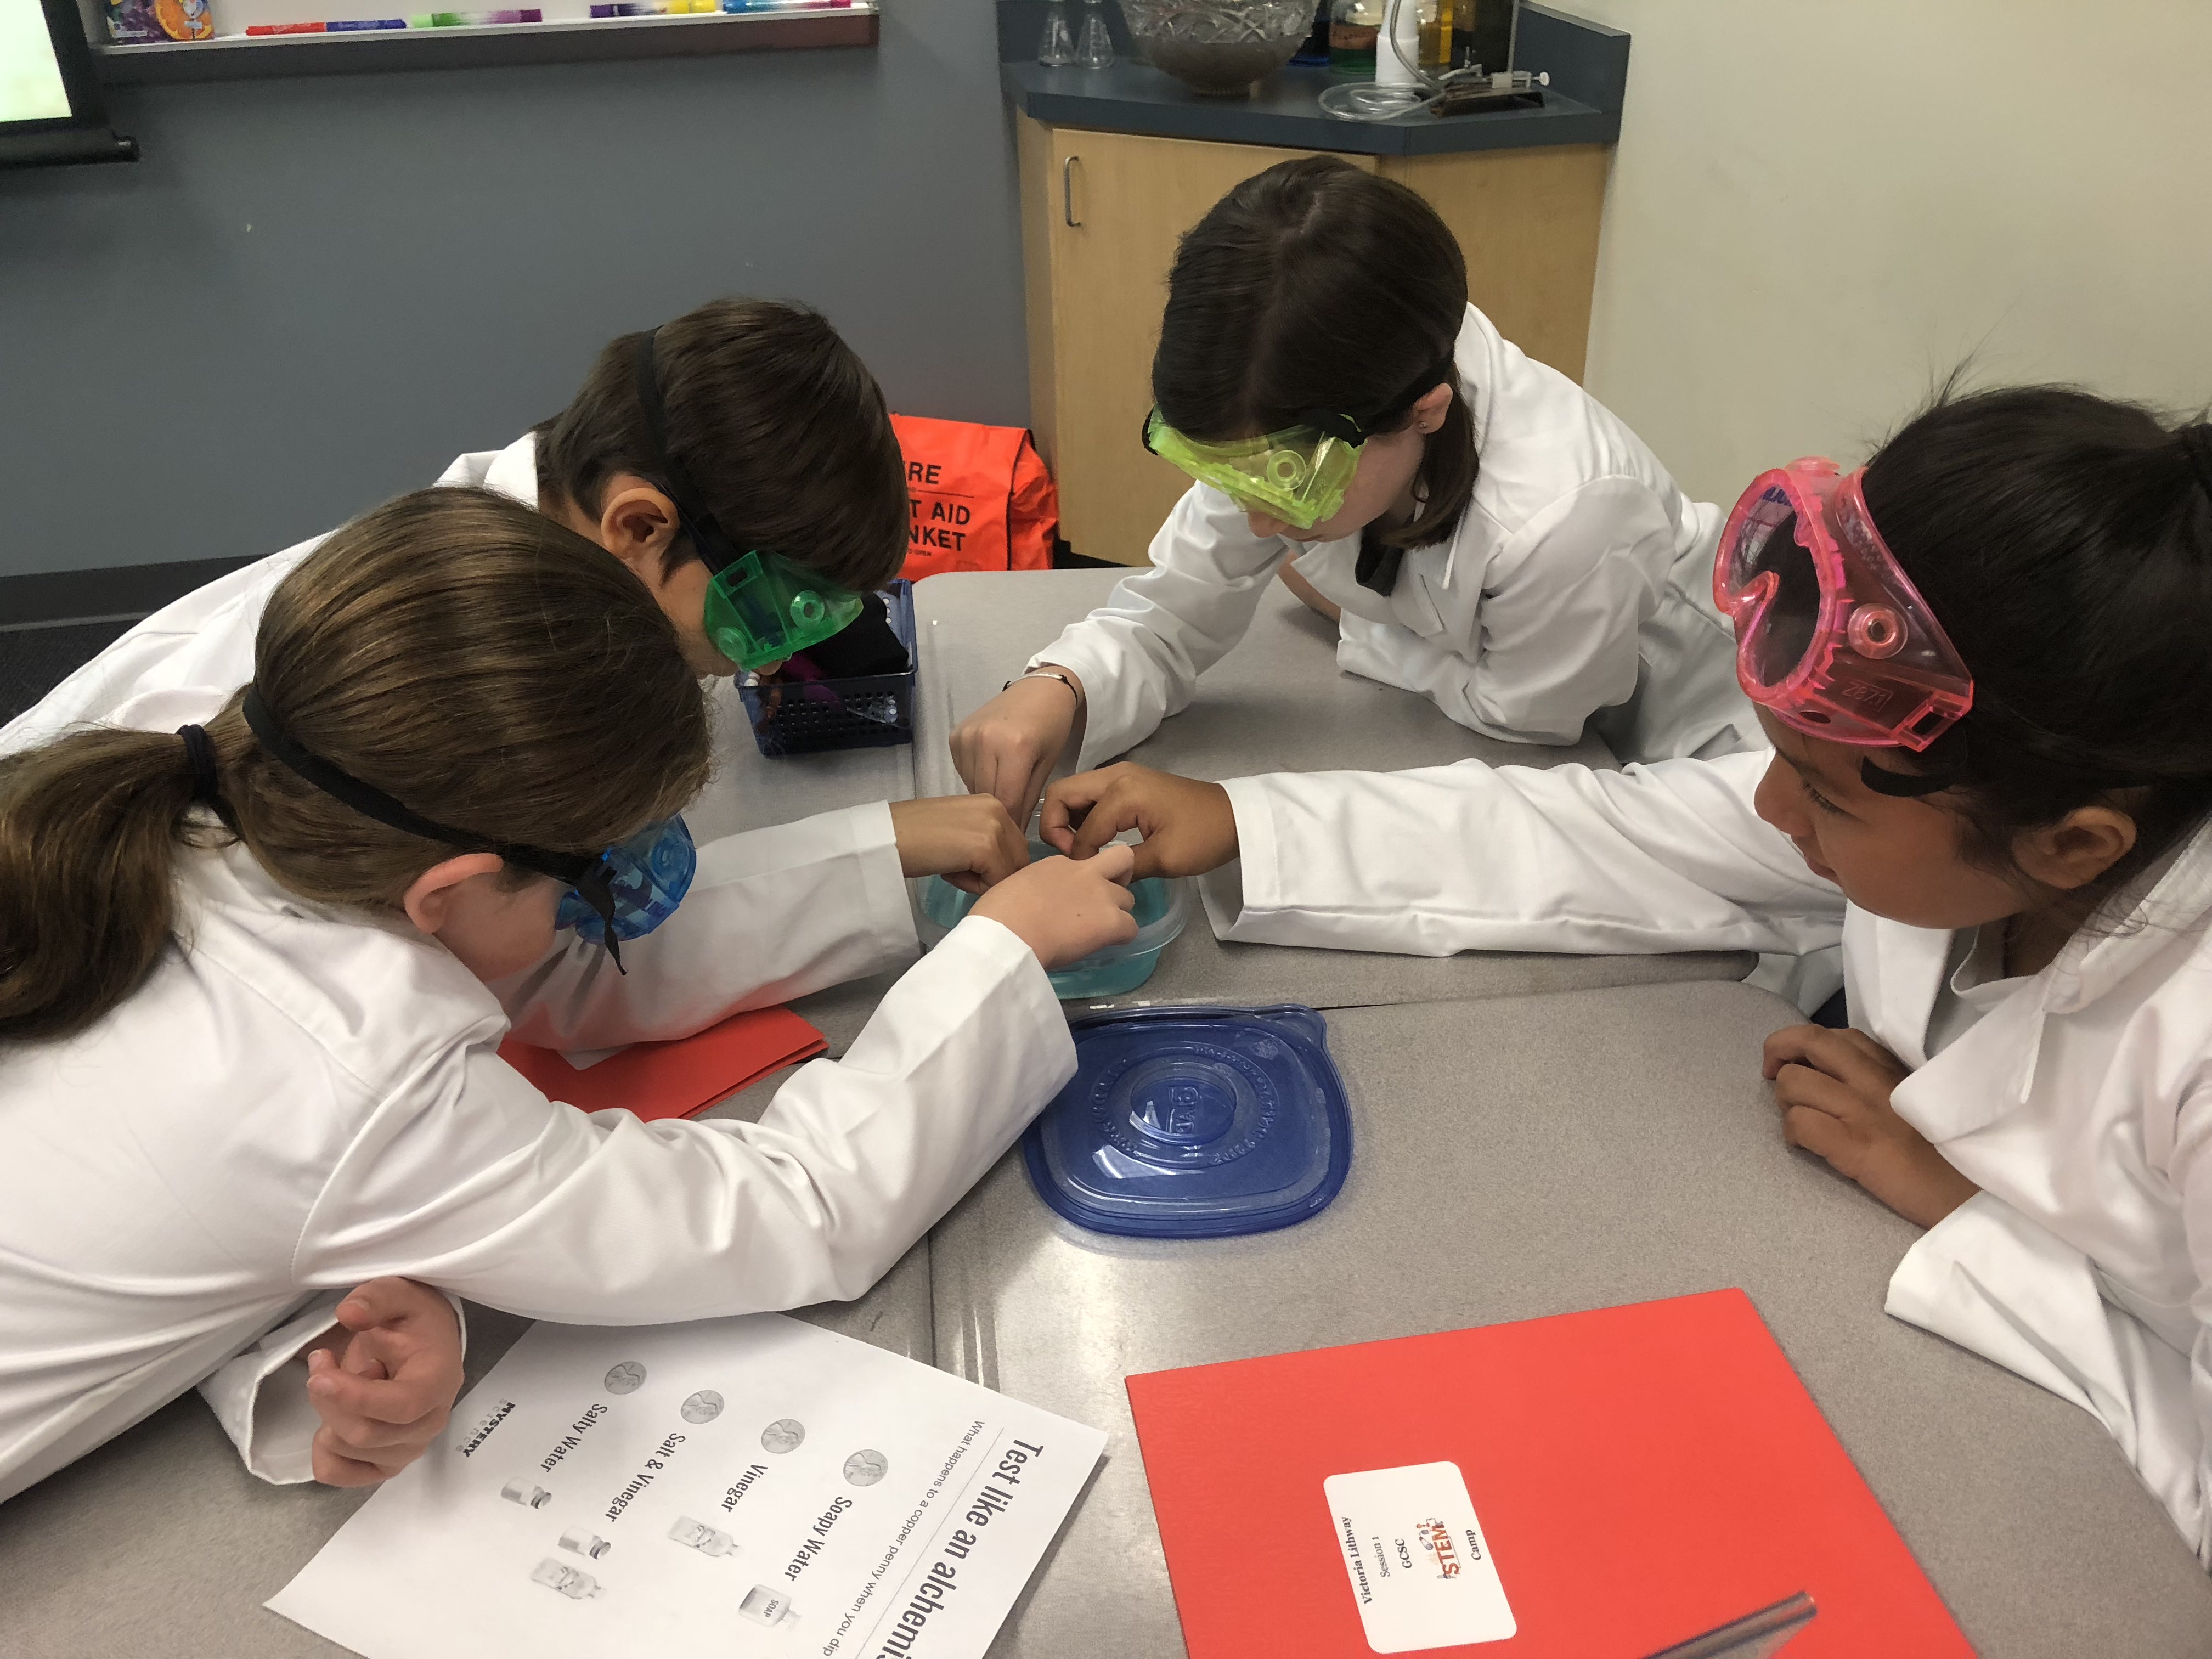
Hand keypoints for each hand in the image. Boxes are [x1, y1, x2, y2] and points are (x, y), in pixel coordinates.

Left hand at [302, 1278, 464, 1487]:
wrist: (423, 1345)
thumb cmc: (411, 1321)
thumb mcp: (398, 1293)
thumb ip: (375, 1298)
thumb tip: (349, 1314)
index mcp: (439, 1381)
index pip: (402, 1406)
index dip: (357, 1397)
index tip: (320, 1374)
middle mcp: (430, 1423)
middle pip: (365, 1433)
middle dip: (329, 1399)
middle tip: (321, 1361)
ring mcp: (408, 1449)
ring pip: (347, 1450)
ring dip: (325, 1413)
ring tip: (339, 1382)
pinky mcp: (384, 1466)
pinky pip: (336, 1472)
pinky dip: (322, 1448)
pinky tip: (336, 1416)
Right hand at [888, 795, 1029, 894]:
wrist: (886, 837)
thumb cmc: (914, 837)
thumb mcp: (960, 828)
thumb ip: (986, 838)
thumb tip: (1006, 866)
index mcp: (993, 802)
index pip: (1016, 847)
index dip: (994, 865)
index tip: (960, 859)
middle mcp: (999, 809)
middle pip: (1019, 860)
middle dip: (993, 874)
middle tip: (956, 867)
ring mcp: (994, 827)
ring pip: (1010, 874)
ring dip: (983, 881)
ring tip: (951, 868)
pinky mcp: (985, 847)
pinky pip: (996, 883)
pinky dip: (974, 887)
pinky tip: (948, 871)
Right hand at [949, 670, 1083, 827]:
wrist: (1039, 689)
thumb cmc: (1051, 726)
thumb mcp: (1047, 765)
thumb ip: (1029, 799)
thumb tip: (1015, 833)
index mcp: (1015, 747)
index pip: (1007, 800)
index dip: (1012, 823)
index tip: (1016, 840)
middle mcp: (985, 740)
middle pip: (986, 795)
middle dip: (998, 813)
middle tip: (1008, 825)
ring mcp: (966, 736)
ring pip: (971, 785)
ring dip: (985, 796)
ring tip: (1001, 796)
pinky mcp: (955, 735)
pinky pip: (963, 770)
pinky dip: (976, 778)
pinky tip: (990, 773)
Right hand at [972, 843, 1138, 968]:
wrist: (1006, 933)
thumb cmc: (997, 915)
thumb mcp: (1017, 886)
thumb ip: (1038, 889)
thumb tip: (1040, 904)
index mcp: (1058, 863)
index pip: (1084, 865)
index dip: (1083, 882)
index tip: (1070, 900)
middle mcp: (1085, 872)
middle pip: (1122, 862)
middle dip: (1119, 879)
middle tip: (1104, 902)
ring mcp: (1101, 895)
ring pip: (1129, 899)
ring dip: (1117, 914)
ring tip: (1096, 932)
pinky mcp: (1111, 921)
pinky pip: (1132, 928)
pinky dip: (1121, 937)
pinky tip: (1102, 945)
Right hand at [1040, 763, 1238, 879]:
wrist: (1237, 817)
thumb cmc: (1204, 837)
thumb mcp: (1164, 859)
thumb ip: (1123, 866)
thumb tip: (1096, 877)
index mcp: (1123, 792)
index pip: (1082, 828)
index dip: (1079, 857)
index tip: (1090, 877)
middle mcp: (1116, 775)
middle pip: (1061, 793)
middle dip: (1055, 826)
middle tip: (1071, 856)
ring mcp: (1121, 776)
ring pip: (1074, 792)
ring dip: (1068, 819)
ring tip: (1082, 850)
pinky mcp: (1128, 782)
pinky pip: (1091, 794)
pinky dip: (1083, 814)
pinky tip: (1097, 839)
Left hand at [1763, 1026, 1979, 1227]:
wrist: (1971, 1195)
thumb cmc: (1944, 1152)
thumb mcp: (1915, 1101)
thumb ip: (1880, 1082)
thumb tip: (1831, 1076)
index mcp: (1891, 1068)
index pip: (1837, 1035)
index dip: (1805, 1043)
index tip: (1798, 1061)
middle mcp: (1874, 1081)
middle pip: (1809, 1041)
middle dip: (1778, 1050)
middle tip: (1772, 1074)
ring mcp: (1862, 1111)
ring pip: (1794, 1082)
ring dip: (1784, 1100)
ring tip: (1798, 1119)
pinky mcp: (1855, 1146)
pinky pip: (1801, 1124)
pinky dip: (1792, 1133)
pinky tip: (1805, 1145)